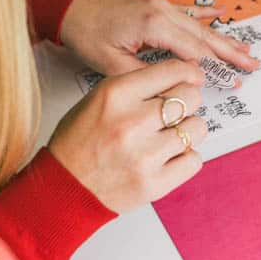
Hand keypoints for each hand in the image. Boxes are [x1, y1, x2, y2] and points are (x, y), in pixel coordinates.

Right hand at [49, 60, 206, 212]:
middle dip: (188, 102)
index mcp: (116, 95)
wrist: (64, 188)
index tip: (192, 79)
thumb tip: (181, 79)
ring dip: (187, 131)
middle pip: (190, 98)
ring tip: (169, 136)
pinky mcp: (155, 183)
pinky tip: (168, 157)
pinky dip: (186, 158)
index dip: (188, 73)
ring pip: (196, 128)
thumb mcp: (98, 99)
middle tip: (176, 111)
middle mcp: (131, 122)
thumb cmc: (79, 142)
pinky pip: (194, 160)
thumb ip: (137, 87)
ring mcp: (145, 155)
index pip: (172, 71)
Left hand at [60, 0, 259, 76]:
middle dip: (229, 53)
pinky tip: (222, 13)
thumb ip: (146, 76)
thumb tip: (174, 88)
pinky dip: (206, 14)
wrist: (69, 6)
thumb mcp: (112, 63)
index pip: (193, 52)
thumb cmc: (86, 32)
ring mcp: (162, 5)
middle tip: (252, 66)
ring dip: (223, 38)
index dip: (213, 70)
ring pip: (200, 26)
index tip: (230, 83)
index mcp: (154, 25)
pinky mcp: (156, 5)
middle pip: (204, 37)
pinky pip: (188, 11)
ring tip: (246, 49)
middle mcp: (163, 11)